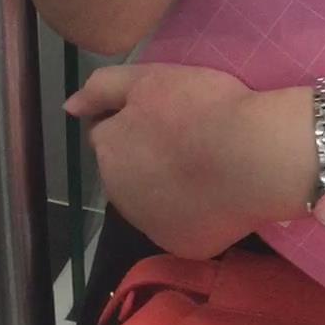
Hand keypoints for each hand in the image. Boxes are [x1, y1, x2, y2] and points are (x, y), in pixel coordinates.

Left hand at [66, 64, 310, 260]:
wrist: (254, 155)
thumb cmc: (203, 108)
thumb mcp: (150, 78)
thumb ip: (103, 87)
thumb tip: (69, 107)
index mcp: (109, 149)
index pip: (109, 133)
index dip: (138, 120)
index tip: (169, 113)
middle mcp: (119, 194)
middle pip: (127, 171)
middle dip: (147, 157)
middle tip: (188, 137)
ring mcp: (150, 225)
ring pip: (152, 201)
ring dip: (166, 186)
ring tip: (206, 164)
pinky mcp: (182, 246)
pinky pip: (182, 225)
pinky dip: (194, 212)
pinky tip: (218, 193)